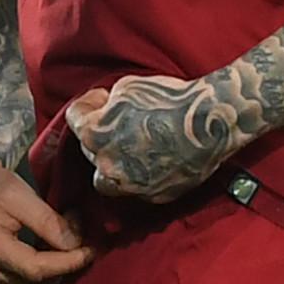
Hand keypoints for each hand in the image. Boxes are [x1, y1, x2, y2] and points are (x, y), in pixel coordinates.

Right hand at [0, 148, 94, 283]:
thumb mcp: (19, 193)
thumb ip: (47, 221)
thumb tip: (74, 245)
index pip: (36, 268)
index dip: (68, 262)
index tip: (91, 250)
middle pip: (36, 279)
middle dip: (64, 258)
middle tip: (77, 229)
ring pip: (32, 283)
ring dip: (53, 262)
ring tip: (60, 233)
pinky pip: (22, 282)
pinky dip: (39, 266)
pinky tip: (42, 246)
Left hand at [65, 74, 239, 205]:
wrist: (209, 121)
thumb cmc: (168, 99)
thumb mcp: (127, 87)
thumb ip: (107, 103)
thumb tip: (104, 110)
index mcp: (94, 136)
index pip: (74, 118)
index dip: (89, 104)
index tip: (103, 99)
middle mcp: (107, 166)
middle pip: (90, 150)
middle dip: (101, 135)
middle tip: (121, 121)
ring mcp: (131, 186)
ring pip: (109, 179)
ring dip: (114, 164)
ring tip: (131, 147)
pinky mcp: (155, 196)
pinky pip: (138, 188)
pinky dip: (141, 175)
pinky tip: (156, 157)